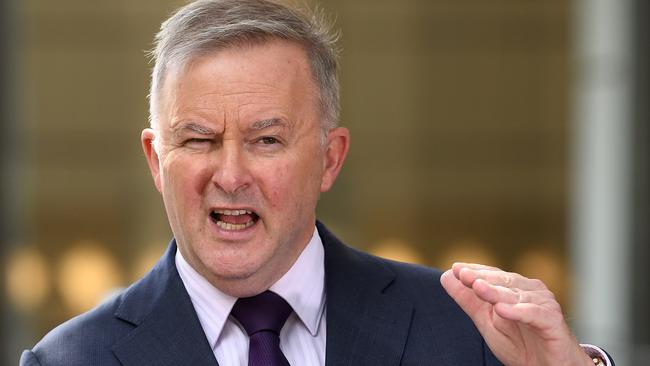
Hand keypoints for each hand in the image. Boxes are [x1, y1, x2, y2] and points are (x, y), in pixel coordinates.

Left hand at [440, 263, 593, 365]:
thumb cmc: (521, 344)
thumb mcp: (487, 322)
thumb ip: (468, 300)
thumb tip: (446, 276)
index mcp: (514, 288)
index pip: (493, 275)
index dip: (475, 271)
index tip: (455, 269)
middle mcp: (530, 291)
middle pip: (503, 282)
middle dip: (482, 278)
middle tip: (463, 274)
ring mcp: (543, 303)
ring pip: (516, 295)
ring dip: (496, 291)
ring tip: (477, 287)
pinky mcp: (552, 320)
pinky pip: (534, 314)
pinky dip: (518, 311)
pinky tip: (501, 310)